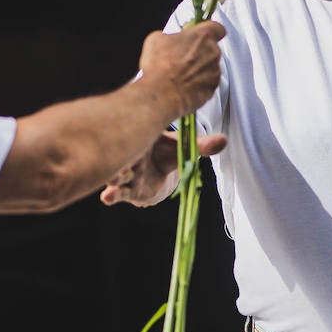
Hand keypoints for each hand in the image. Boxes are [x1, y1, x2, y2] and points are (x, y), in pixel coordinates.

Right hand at [100, 130, 226, 206]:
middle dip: (121, 156)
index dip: (130, 134)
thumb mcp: (183, 148)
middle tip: (123, 159)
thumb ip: (201, 145)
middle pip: (121, 155)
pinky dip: (112, 195)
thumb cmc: (168, 150)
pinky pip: (116, 192)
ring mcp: (126, 172)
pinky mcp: (126, 189)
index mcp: (142, 138)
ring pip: (116, 174)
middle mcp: (130, 154)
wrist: (160, 166)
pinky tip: (107, 198)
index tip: (130, 136)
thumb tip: (224, 141)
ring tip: (117, 178)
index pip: (132, 134)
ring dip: (115, 177)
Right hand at [137, 21, 224, 116]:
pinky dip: (199, 84)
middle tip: (182, 57)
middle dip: (199, 52)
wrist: (162, 93)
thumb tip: (168, 40)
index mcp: (203, 36)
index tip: (201, 34)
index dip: (209, 31)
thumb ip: (170, 36)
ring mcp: (214, 71)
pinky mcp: (212, 89)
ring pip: (210, 67)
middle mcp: (213, 52)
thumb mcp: (156, 39)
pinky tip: (184, 85)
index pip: (217, 28)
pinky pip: (208, 83)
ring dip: (198, 69)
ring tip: (180, 73)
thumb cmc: (160, 66)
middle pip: (211, 48)